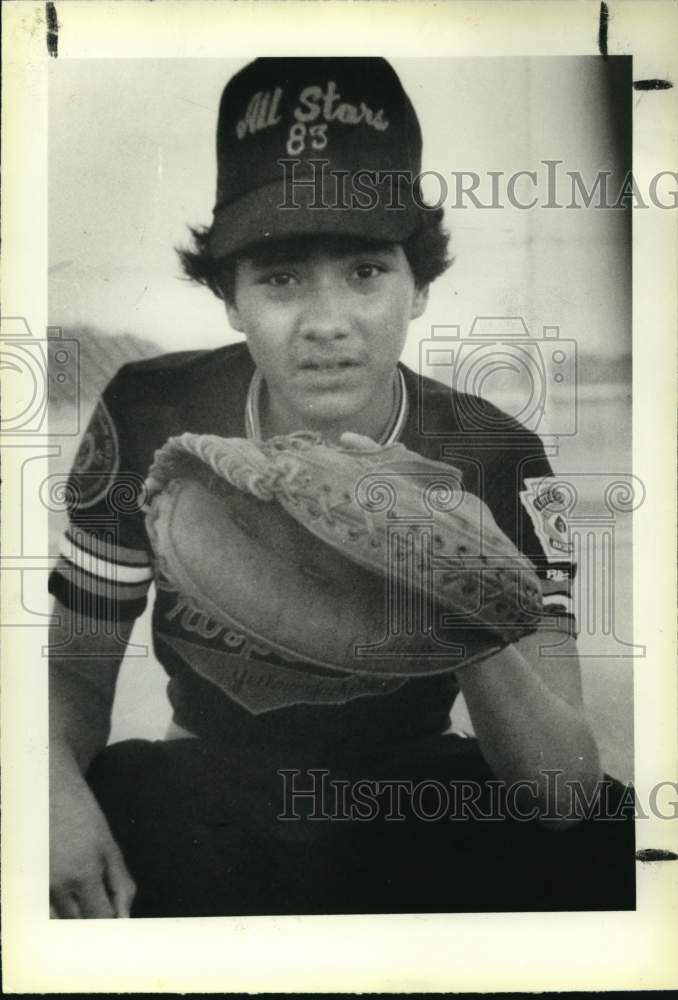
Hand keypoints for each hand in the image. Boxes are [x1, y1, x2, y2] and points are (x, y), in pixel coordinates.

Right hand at [50, 770, 135, 917]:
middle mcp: (56, 886)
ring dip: (71, 919)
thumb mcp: (108, 846)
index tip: (117, 924)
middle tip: (100, 913)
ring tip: (80, 900)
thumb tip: (125, 916)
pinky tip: (62, 896)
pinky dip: (52, 911)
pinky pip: (39, 911)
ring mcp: (36, 886)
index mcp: (83, 875)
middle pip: (78, 925)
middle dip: (92, 924)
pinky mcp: (23, 883)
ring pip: (57, 922)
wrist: (46, 789)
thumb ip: (120, 883)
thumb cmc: (81, 814)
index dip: (112, 924)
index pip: (101, 919)